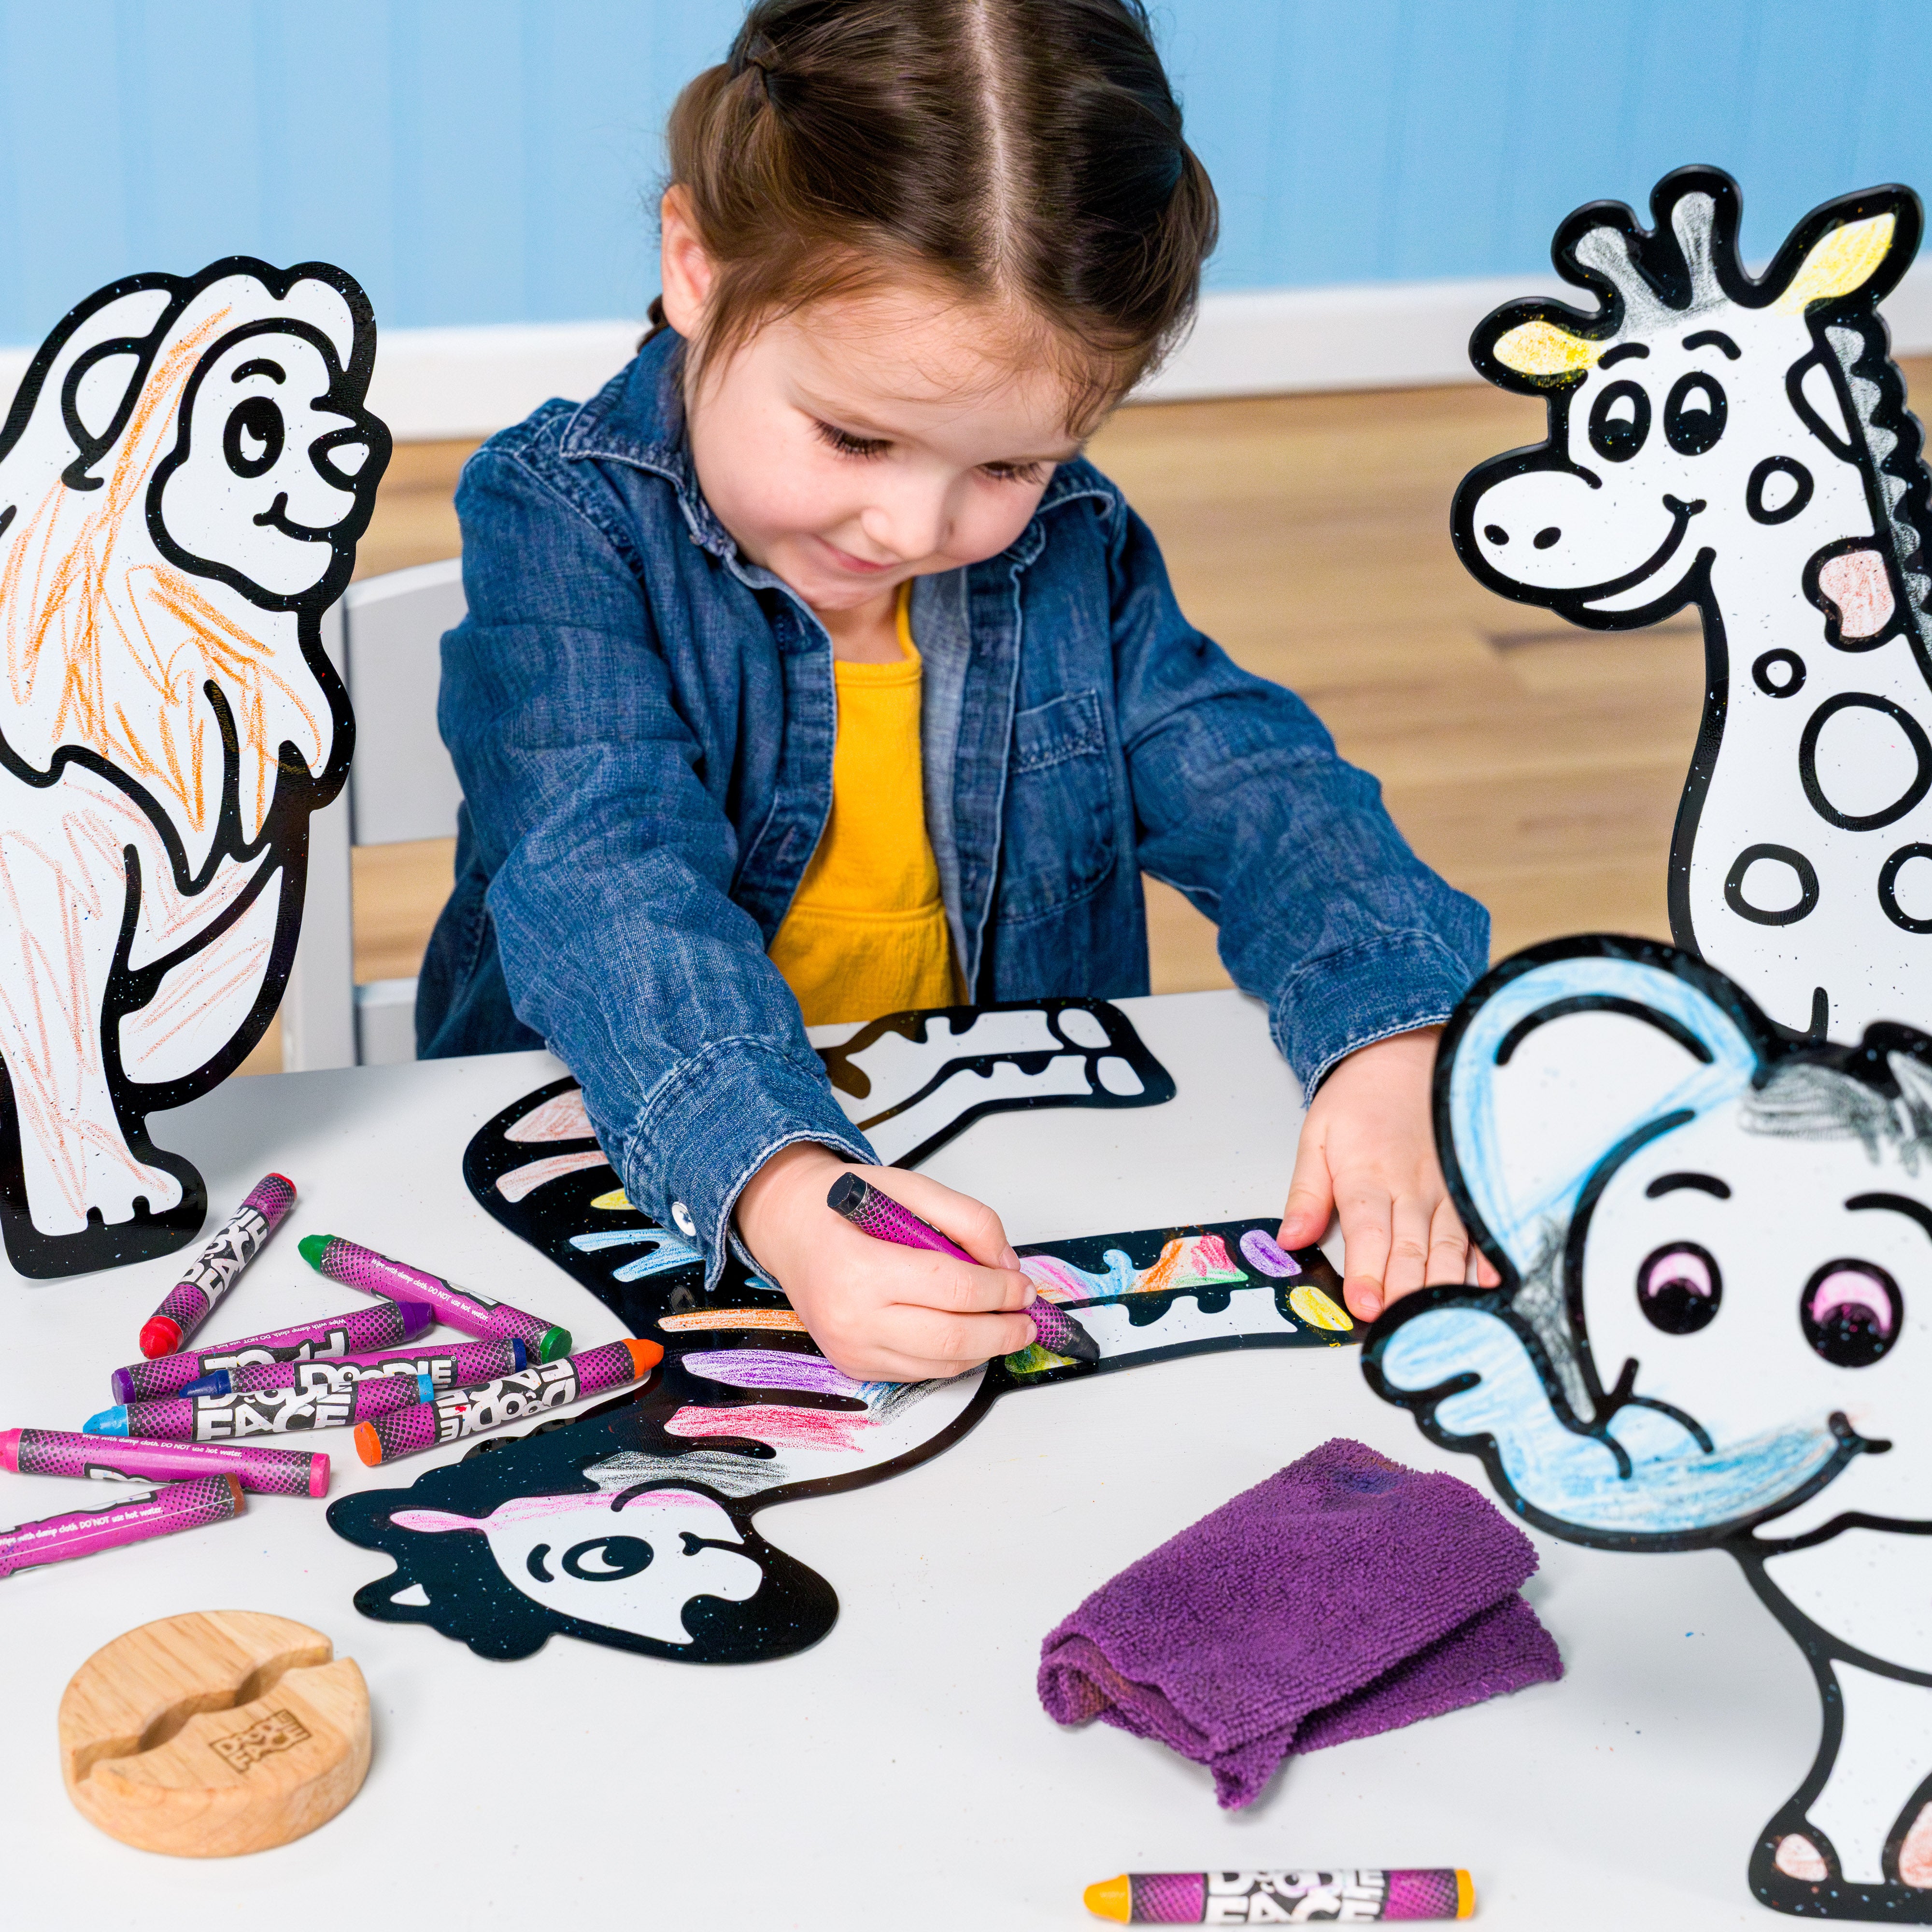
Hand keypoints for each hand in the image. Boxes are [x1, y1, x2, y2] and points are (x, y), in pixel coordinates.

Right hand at [734, 1143, 1037, 1380]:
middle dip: (1003, 1331)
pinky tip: (969, 1336)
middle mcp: (851, 1318)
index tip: (1023, 1285)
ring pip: (940, 1365)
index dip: (1001, 1291)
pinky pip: (919, 1373)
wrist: (789, 1229)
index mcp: (861, 1268)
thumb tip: (1007, 1265)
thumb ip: (967, 1219)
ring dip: (985, 1349)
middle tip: (1027, 1318)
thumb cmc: (844, 1205)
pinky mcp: (854, 1365)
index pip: (953, 1290)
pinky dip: (953, 1359)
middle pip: (952, 1339)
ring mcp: (850, 1349)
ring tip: (1007, 1327)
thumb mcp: (908, 1186)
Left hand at [1277, 1027, 1499, 1323]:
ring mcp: (1445, 1188)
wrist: (1402, 1056)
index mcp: (1367, 1174)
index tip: (1364, 1305)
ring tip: (1439, 1320)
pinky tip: (1491, 1283)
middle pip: (1410, 1248)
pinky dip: (1486, 1257)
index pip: (1367, 1232)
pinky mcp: (1466, 1187)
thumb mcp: (1316, 1137)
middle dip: (1403, 1291)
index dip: (1368, 1272)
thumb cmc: (1358, 1102)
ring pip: (1447, 1245)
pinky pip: (1479, 1227)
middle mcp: (1411, 1186)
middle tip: (1399, 1326)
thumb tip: (1289, 1240)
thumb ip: (1305, 1193)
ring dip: (1441, 1284)